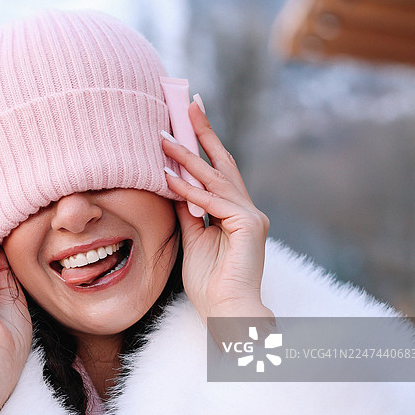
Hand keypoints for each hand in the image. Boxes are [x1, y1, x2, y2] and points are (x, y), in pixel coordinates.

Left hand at [161, 102, 273, 326]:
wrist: (226, 311)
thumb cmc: (209, 282)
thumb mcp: (191, 238)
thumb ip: (186, 210)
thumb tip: (172, 184)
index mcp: (235, 212)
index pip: (217, 170)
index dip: (204, 143)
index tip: (190, 117)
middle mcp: (247, 209)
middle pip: (222, 163)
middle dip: (204, 132)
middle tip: (189, 103)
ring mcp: (251, 216)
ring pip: (214, 178)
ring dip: (187, 157)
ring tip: (163, 138)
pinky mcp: (249, 225)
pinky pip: (212, 202)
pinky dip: (188, 189)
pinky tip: (167, 176)